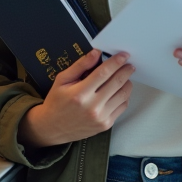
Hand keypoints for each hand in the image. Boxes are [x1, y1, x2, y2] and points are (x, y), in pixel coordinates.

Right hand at [18, 50, 133, 148]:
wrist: (53, 128)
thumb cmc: (57, 102)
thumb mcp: (62, 80)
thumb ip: (80, 66)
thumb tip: (96, 53)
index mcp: (79, 94)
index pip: (103, 73)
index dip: (116, 62)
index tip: (124, 55)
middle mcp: (92, 107)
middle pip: (117, 82)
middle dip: (126, 70)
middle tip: (129, 64)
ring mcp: (100, 117)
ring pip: (123, 95)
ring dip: (127, 82)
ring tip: (125, 76)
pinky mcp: (106, 125)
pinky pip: (122, 107)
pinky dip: (124, 96)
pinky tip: (120, 90)